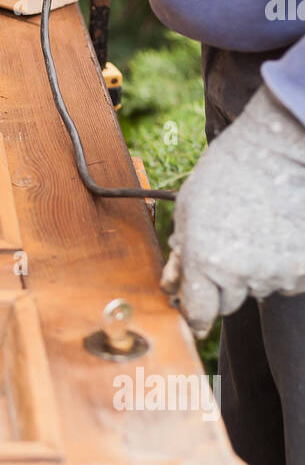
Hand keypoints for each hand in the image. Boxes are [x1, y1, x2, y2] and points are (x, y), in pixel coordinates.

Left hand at [161, 85, 304, 335]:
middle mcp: (240, 274)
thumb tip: (174, 283)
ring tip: (256, 230)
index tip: (195, 315)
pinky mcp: (304, 269)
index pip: (198, 312)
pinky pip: (287, 281)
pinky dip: (282, 265)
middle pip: (228, 303)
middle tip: (228, 248)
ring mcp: (275, 273)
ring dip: (255, 272)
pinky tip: (278, 233)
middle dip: (222, 284)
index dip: (194, 314)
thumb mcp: (188, 208)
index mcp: (204, 260)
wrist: (281, 150)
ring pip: (259, 289)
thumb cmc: (230, 171)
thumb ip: (181, 250)